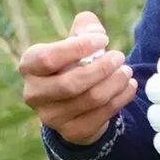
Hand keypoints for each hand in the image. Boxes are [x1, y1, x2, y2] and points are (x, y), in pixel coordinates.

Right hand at [19, 12, 137, 145]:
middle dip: (101, 68)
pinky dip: (120, 99)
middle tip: (120, 57)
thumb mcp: (75, 40)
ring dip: (114, 83)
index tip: (104, 39)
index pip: (48, 58)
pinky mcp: (71, 132)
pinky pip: (101, 115)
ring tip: (127, 71)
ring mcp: (51, 117)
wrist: (72, 101)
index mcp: (29, 66)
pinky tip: (130, 86)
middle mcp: (34, 94)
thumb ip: (85, 28)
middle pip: (70, 83)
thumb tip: (94, 31)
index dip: (78, 47)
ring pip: (89, 100)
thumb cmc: (73, 61)